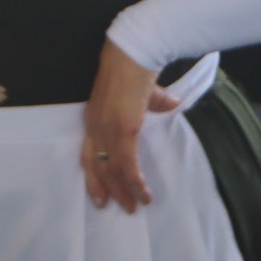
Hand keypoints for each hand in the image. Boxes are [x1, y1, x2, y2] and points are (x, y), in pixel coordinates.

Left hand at [81, 39, 181, 212]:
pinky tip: (143, 192)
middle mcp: (95, 126)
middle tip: (119, 208)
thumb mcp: (143, 90)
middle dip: (108, 190)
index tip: (99, 196)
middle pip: (96, 167)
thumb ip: (155, 101)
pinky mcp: (122, 129)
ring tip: (136, 206)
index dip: (94, 177)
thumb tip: (173, 104)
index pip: (88, 155)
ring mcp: (106, 129)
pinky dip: (134, 181)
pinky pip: (126, 163)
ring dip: (125, 191)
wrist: (134, 52)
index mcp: (94, 118)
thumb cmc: (137, 65)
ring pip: (112, 170)